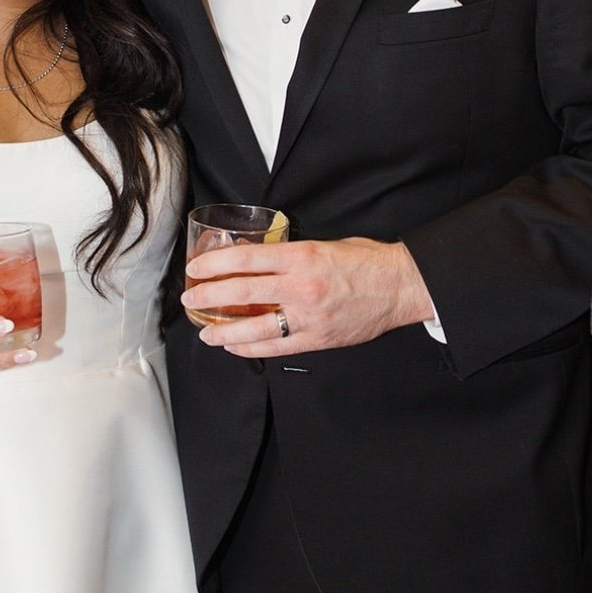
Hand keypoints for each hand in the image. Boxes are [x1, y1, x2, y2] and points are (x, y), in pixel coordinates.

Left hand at [183, 236, 434, 356]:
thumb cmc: (364, 261)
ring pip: (254, 328)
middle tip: (190, 299)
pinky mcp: (318, 338)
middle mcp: (301, 286)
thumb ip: (289, 254)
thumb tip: (255, 260)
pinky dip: (251, 347)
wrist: (400, 286)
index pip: (245, 259)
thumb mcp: (322, 245)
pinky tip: (236, 346)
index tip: (196, 269)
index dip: (214, 265)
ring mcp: (309, 316)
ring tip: (205, 332)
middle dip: (209, 297)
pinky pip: (277, 347)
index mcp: (301, 256)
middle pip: (242, 293)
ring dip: (224, 331)